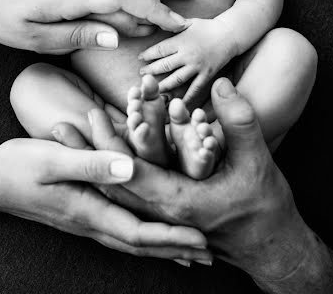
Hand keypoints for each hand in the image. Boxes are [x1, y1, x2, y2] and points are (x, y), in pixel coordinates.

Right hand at [0, 137, 211, 263]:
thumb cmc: (18, 165)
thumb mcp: (54, 157)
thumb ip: (92, 162)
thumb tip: (129, 169)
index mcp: (88, 210)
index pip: (138, 232)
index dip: (172, 237)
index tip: (202, 240)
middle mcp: (89, 222)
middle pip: (140, 244)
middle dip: (175, 250)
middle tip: (210, 254)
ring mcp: (83, 222)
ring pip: (130, 241)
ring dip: (162, 247)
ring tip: (190, 251)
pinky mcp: (79, 214)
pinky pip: (118, 231)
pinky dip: (142, 237)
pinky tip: (150, 234)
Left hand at [54, 78, 319, 289]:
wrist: (272, 247)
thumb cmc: (266, 205)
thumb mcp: (258, 159)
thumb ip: (239, 121)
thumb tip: (221, 84)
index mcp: (180, 203)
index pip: (132, 173)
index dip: (108, 145)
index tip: (89, 117)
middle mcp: (163, 214)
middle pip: (112, 184)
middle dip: (86, 156)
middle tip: (60, 127)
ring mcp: (160, 220)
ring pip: (115, 193)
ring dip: (92, 166)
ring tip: (69, 140)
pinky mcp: (161, 218)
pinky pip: (127, 198)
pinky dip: (108, 178)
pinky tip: (96, 159)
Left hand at [137, 18, 236, 106]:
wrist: (230, 35)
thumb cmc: (208, 27)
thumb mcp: (190, 22)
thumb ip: (174, 24)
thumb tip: (158, 20)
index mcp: (182, 41)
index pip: (160, 49)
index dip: (148, 55)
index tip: (140, 58)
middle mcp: (188, 55)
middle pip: (165, 66)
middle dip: (151, 71)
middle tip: (142, 76)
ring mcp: (197, 67)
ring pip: (176, 79)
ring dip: (163, 86)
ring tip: (153, 90)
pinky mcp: (206, 75)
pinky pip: (195, 88)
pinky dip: (186, 97)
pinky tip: (177, 104)